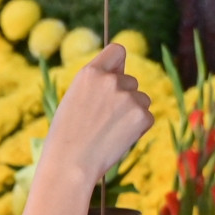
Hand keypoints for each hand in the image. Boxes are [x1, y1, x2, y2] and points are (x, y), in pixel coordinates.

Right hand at [43, 45, 153, 183]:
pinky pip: (147, 117)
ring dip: (133, 112)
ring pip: (142, 99)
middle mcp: (110, 80)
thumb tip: (121, 75)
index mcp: (90, 72)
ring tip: (110, 131)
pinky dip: (138, 129)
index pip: (117, 50)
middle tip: (105, 120)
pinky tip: (119, 139)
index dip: (118, 64)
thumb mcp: (74, 98)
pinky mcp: (141, 115)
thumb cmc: (66, 136)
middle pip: (131, 81)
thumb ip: (96, 84)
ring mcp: (128, 97)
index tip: (116, 76)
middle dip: (125, 96)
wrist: (71, 164)